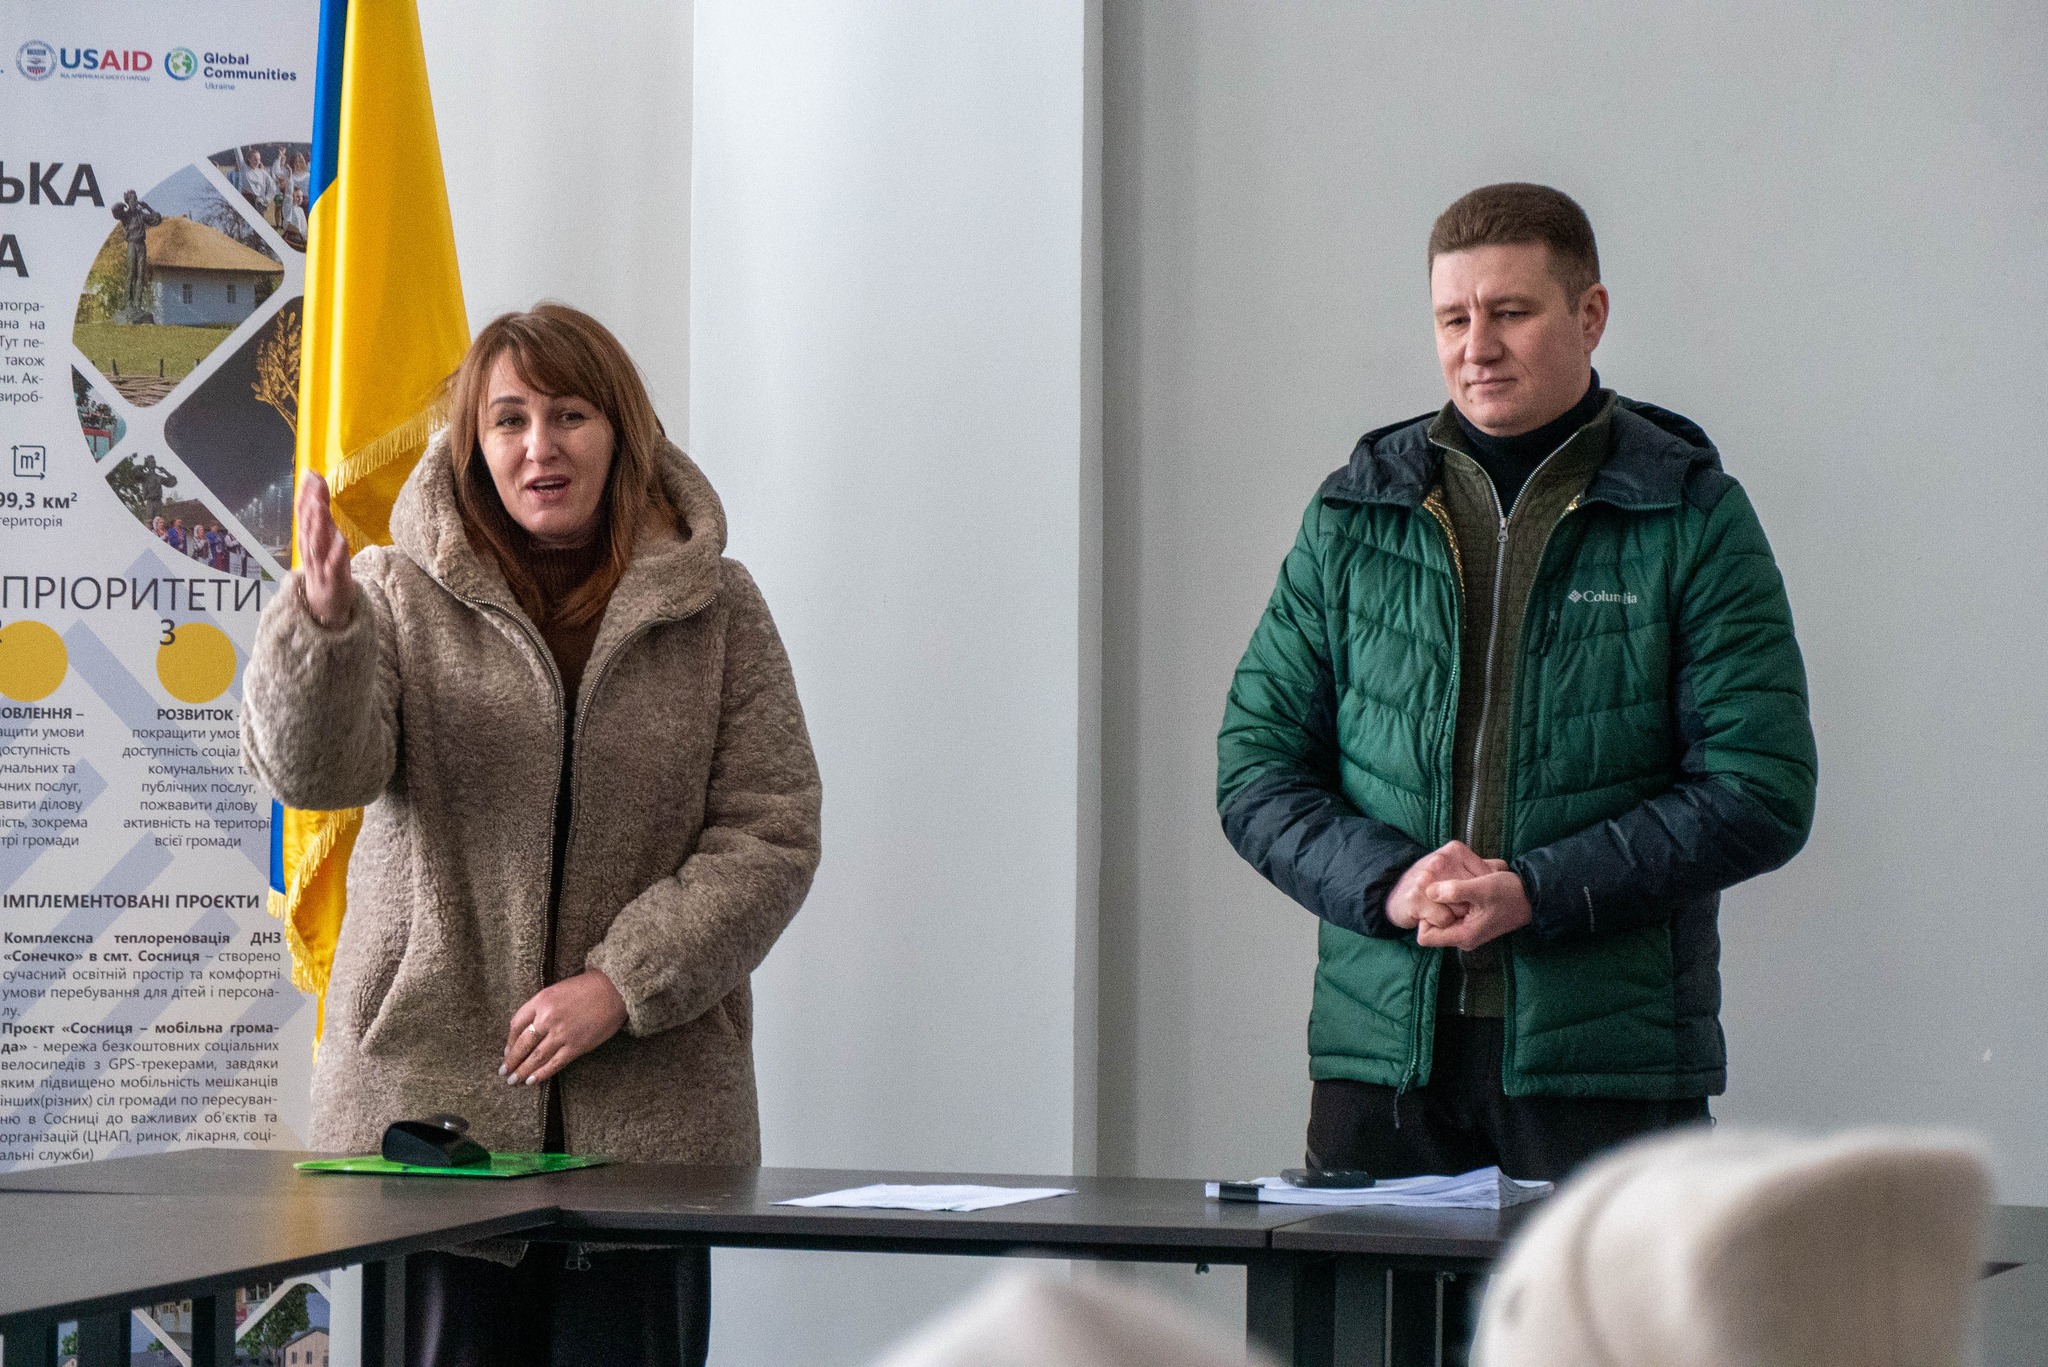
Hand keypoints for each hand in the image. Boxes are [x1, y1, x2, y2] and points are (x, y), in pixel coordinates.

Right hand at [295, 471, 351, 627]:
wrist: (325, 608)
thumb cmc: (324, 570)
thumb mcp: (321, 542)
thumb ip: (320, 519)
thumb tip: (317, 494)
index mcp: (309, 539)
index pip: (305, 512)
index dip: (307, 492)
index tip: (310, 473)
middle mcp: (312, 549)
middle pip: (309, 523)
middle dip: (311, 502)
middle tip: (314, 483)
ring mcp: (321, 564)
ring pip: (317, 542)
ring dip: (318, 524)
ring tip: (321, 506)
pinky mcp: (334, 579)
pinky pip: (334, 565)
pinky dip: (337, 552)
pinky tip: (341, 539)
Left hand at [501, 970, 627, 1085]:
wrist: (615, 990)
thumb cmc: (587, 988)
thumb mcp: (557, 990)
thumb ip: (541, 1007)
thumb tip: (528, 1031)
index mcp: (541, 1000)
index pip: (516, 1025)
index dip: (509, 1042)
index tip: (507, 1052)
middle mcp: (547, 1018)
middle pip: (523, 1044)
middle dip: (511, 1061)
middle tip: (504, 1072)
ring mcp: (562, 1033)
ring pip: (536, 1057)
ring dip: (522, 1071)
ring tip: (514, 1080)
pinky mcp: (576, 1046)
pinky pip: (554, 1063)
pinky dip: (541, 1074)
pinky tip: (532, 1080)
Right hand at [1386, 841, 1497, 929]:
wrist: (1394, 894)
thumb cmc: (1431, 884)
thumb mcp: (1455, 867)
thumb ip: (1479, 866)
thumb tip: (1504, 868)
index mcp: (1455, 850)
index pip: (1487, 876)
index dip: (1482, 893)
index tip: (1471, 898)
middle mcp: (1441, 860)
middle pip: (1475, 894)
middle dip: (1469, 906)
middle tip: (1454, 904)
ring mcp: (1427, 877)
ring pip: (1461, 909)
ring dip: (1454, 916)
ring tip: (1441, 909)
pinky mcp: (1417, 897)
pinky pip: (1445, 920)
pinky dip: (1441, 923)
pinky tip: (1430, 915)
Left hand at [1416, 868, 1531, 950]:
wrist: (1532, 897)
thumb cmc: (1509, 892)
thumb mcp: (1482, 887)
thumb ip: (1454, 890)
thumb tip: (1428, 891)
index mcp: (1463, 936)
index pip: (1425, 937)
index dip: (1424, 917)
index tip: (1431, 898)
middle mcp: (1463, 939)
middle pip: (1432, 927)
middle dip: (1433, 908)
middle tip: (1440, 888)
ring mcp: (1467, 932)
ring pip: (1442, 920)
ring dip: (1443, 904)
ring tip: (1452, 887)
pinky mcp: (1472, 925)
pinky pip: (1452, 916)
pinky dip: (1452, 904)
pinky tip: (1460, 890)